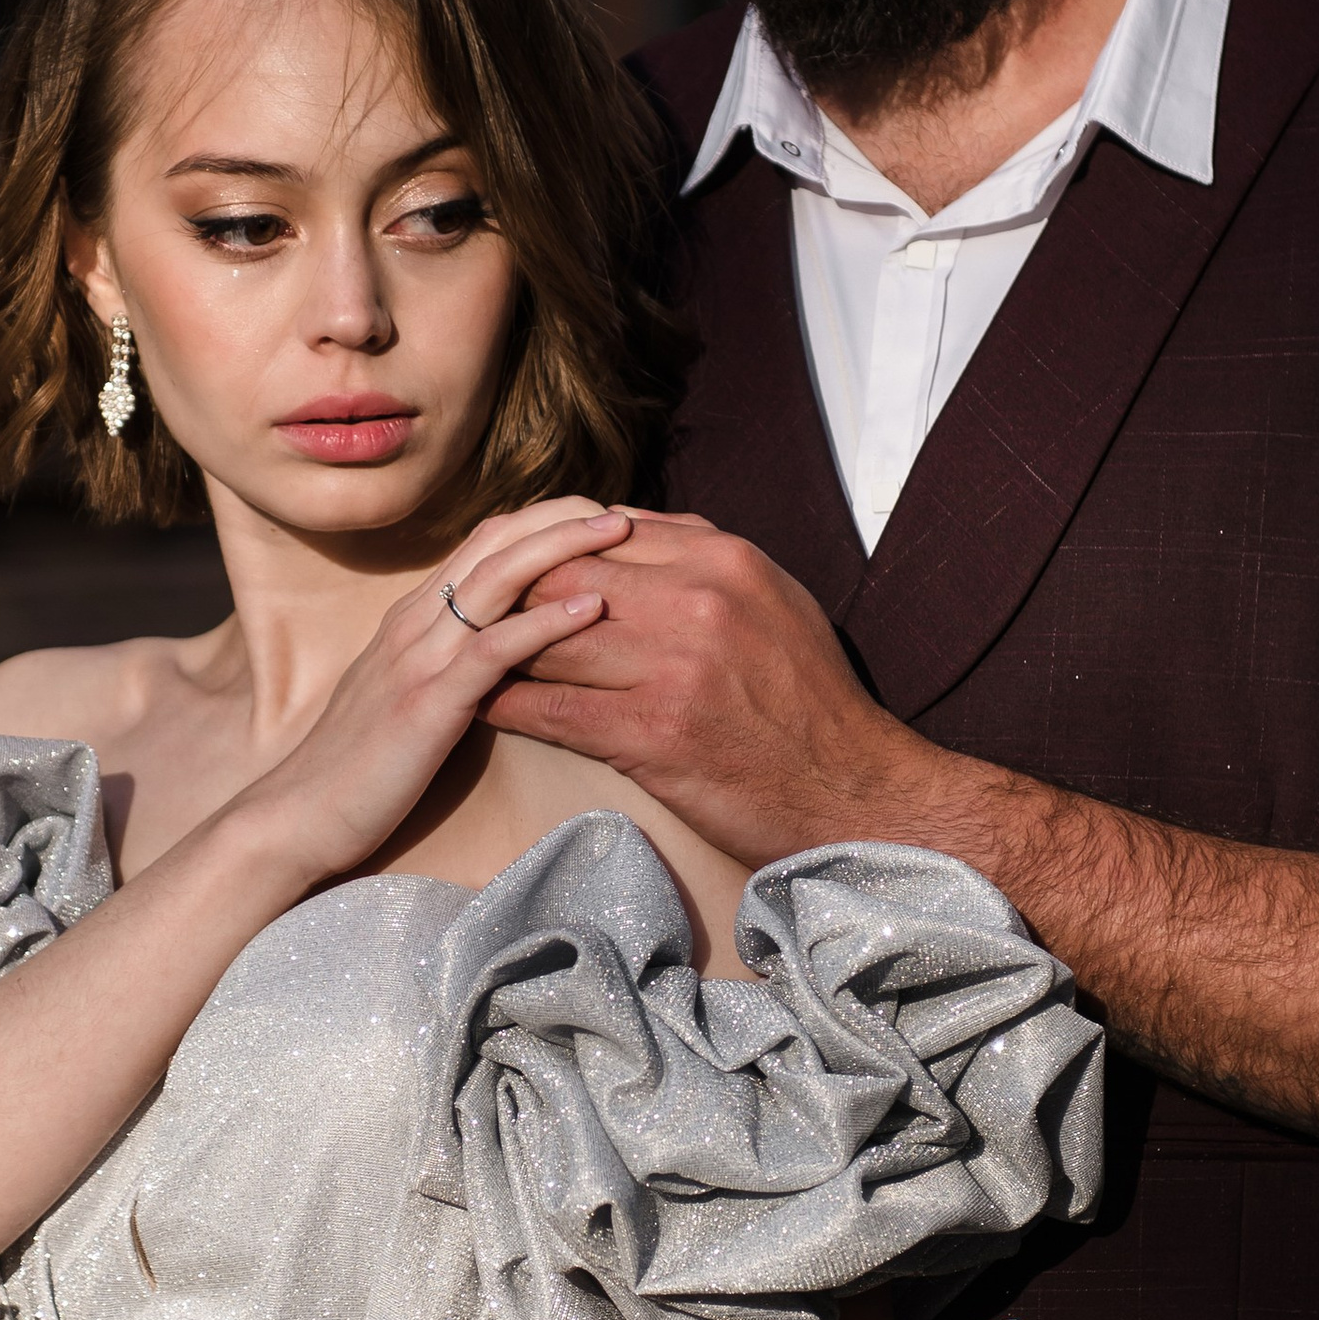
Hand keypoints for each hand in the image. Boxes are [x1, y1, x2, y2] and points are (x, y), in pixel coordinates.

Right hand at [234, 498, 631, 884]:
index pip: (482, 545)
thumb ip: (443, 667)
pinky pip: (494, 649)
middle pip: (495, 543)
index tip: (593, 519)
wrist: (296, 816)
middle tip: (621, 511)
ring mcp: (418, 658)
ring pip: (498, 579)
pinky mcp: (428, 703)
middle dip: (561, 518)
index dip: (540, 523)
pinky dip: (546, 623)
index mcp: (410, 620)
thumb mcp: (403, 699)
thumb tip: (495, 655)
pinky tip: (592, 610)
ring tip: (617, 532)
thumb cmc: (355, 770)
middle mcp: (413, 623)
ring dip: (563, 548)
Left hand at [480, 509, 940, 865]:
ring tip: (464, 660)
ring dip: (500, 653)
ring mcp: (673, 667)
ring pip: (548, 641)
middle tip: (474, 615)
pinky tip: (482, 707)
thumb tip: (626, 527)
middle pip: (564, 577)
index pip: (604, 533)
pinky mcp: (652, 734)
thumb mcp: (773, 601)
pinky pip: (552, 710)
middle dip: (513, 597)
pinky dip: (507, 707)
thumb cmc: (809, 701)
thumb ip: (702, 559)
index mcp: (725, 558)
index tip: (514, 572)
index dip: (549, 552)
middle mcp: (698, 600)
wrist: (854, 792)